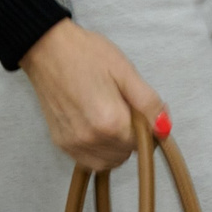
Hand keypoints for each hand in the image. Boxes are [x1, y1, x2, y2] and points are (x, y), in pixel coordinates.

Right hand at [19, 18, 168, 172]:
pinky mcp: (60, 143)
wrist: (47, 49)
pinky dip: (99, 150)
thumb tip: (164, 128)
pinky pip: (88, 160)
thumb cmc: (87, 54)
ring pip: (108, 161)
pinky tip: (96, 126)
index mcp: (109, 122)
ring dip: (116, 146)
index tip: (140, 108)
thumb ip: (148, 103)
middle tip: (123, 106)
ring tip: (109, 116)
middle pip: (126, 153)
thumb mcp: (125, 72)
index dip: (147, 126)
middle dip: (131, 135)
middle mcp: (89, 139)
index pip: (143, 143)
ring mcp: (72, 143)